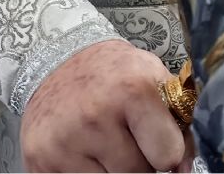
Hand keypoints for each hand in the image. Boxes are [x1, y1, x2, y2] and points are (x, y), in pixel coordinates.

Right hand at [21, 40, 190, 172]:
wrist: (55, 61)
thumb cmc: (112, 73)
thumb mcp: (152, 77)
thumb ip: (176, 122)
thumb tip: (184, 170)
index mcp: (132, 90)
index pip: (168, 156)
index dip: (166, 151)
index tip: (157, 140)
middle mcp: (96, 116)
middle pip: (138, 173)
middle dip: (140, 163)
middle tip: (128, 139)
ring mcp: (65, 142)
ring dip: (113, 170)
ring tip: (106, 144)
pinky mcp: (40, 161)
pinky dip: (88, 173)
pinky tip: (84, 152)